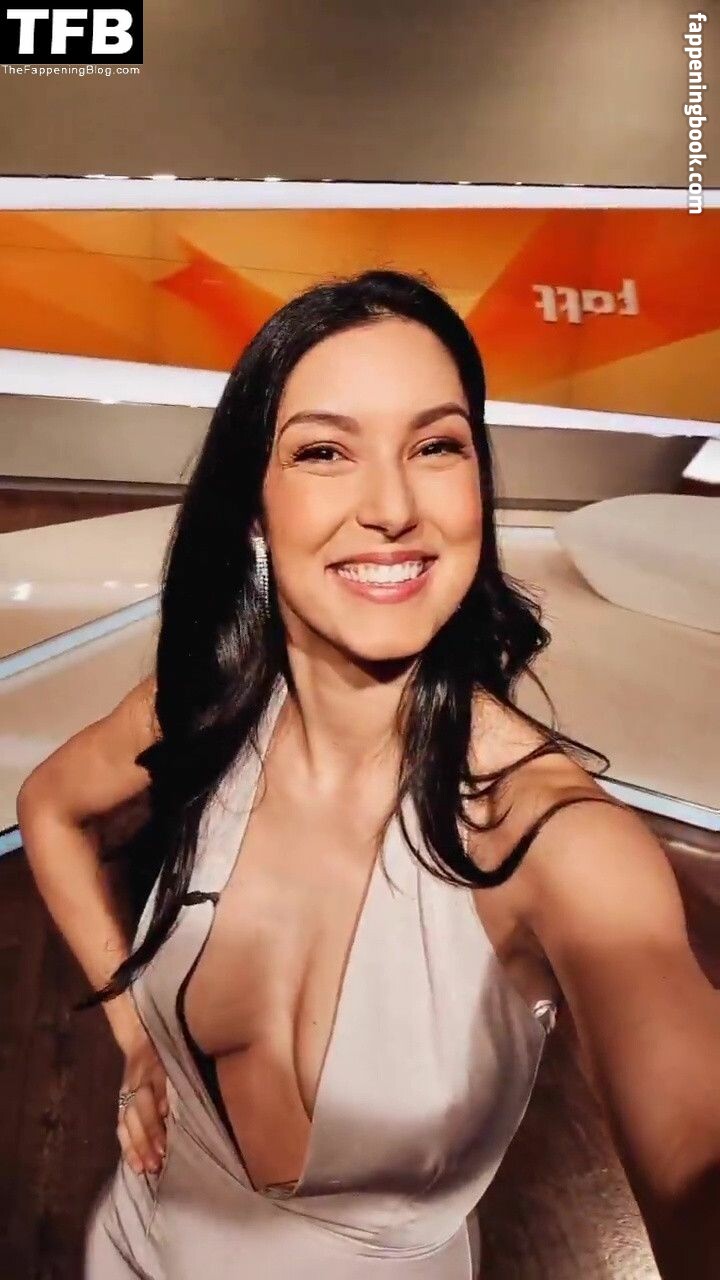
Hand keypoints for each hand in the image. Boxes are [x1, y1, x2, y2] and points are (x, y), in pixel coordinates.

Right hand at [117, 1031, 168, 1175]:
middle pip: (136, 1117)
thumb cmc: (163, 1055)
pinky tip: (133, 1164)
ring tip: (143, 1169)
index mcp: (147, 1074)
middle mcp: (133, 1087)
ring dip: (135, 1148)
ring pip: (126, 1124)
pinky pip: (120, 1127)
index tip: (164, 1144)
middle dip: (145, 1141)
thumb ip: (167, 1086)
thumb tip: (165, 1111)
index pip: (148, 1101)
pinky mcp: (121, 1105)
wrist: (140, 1039)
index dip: (154, 1123)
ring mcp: (125, 1096)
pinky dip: (126, 1147)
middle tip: (156, 1164)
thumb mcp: (169, 1063)